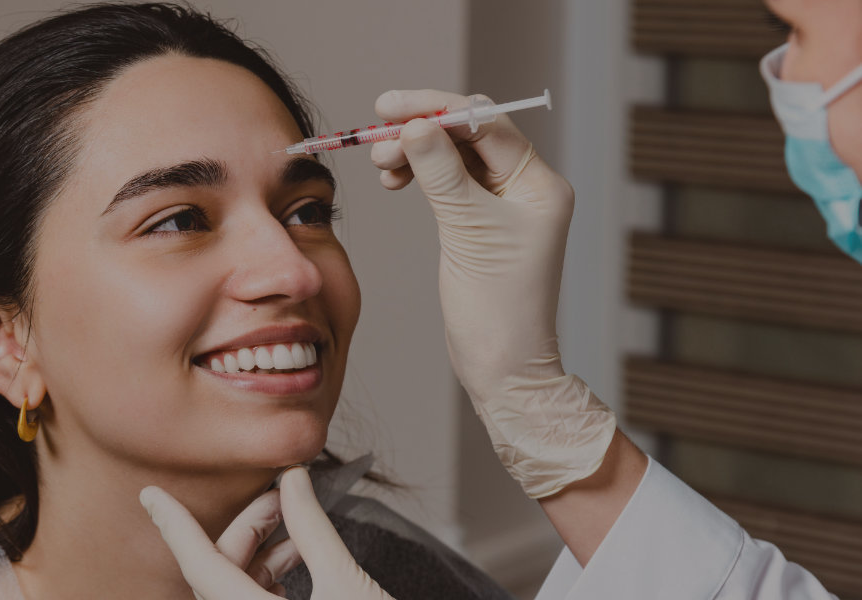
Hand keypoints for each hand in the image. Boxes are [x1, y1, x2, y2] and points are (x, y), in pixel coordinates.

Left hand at [140, 466, 394, 599]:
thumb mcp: (347, 584)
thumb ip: (312, 529)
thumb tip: (294, 480)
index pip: (200, 565)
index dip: (175, 526)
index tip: (151, 495)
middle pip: (220, 574)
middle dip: (249, 530)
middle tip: (284, 498)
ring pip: (234, 591)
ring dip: (261, 556)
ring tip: (299, 532)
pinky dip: (266, 583)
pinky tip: (300, 562)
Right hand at [371, 89, 614, 498]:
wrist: (503, 366)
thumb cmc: (498, 307)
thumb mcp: (467, 232)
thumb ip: (441, 173)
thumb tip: (416, 126)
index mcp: (538, 184)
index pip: (485, 124)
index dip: (436, 109)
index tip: (390, 107)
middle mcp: (525, 188)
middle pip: (468, 136)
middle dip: (420, 130)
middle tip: (376, 136)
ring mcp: (502, 205)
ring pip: (452, 157)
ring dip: (414, 152)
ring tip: (380, 163)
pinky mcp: (479, 223)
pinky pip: (446, 182)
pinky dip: (418, 175)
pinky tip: (394, 179)